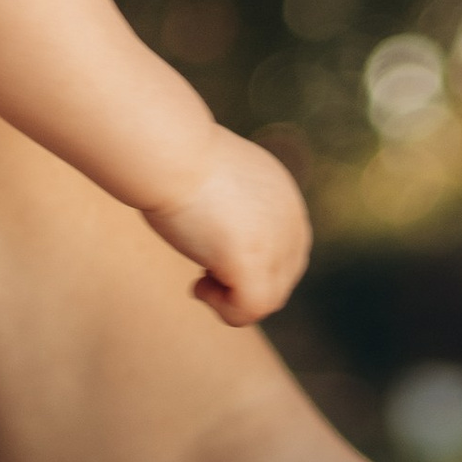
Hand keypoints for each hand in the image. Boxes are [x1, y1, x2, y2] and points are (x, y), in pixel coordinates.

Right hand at [143, 125, 313, 326]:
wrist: (169, 152)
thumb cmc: (176, 163)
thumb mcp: (220, 185)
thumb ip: (236, 210)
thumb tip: (223, 235)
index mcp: (285, 200)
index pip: (284, 254)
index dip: (248, 266)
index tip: (211, 255)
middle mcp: (292, 222)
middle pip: (280, 280)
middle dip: (241, 285)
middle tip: (204, 272)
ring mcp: (278, 243)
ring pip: (268, 299)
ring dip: (231, 299)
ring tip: (201, 280)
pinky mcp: (256, 262)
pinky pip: (252, 309)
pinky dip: (224, 309)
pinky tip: (198, 285)